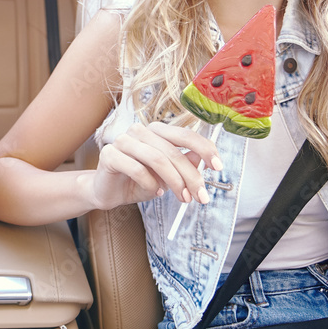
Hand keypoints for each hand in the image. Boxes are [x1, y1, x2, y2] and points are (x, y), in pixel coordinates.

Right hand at [91, 122, 221, 209]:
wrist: (108, 192)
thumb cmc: (138, 182)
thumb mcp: (167, 176)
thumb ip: (183, 165)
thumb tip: (203, 160)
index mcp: (156, 131)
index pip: (184, 134)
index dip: (205, 148)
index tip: (218, 166)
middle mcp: (139, 131)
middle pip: (173, 151)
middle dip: (191, 176)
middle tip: (201, 196)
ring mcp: (123, 140)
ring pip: (157, 159)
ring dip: (174, 182)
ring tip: (182, 197)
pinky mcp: (110, 154)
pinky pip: (136, 168)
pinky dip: (150, 183)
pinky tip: (154, 192)